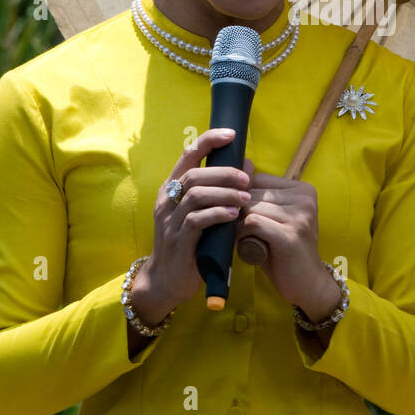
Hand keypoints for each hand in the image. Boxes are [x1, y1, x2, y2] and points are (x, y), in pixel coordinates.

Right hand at [139, 128, 253, 310]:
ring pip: (196, 194)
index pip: (188, 154)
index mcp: (172, 187)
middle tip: (246, 179)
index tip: (232, 134)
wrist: (167, 280)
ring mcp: (170, 220)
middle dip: (224, 172)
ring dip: (224, 193)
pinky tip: (233, 215)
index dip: (209, 140)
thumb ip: (218, 190)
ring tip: (245, 198)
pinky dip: (217, 214)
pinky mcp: (178, 240)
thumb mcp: (201, 212)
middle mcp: (167, 200)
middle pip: (195, 173)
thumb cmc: (190, 242)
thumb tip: (247, 166)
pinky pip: (196, 220)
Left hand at [236, 157, 326, 306]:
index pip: (259, 180)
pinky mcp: (290, 235)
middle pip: (253, 193)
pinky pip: (252, 223)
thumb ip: (260, 198)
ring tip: (250, 240)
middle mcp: (305, 199)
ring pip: (250, 208)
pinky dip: (243, 235)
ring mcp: (300, 216)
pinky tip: (250, 246)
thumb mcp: (276, 218)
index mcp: (304, 190)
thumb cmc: (285, 250)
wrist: (307, 284)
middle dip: (241, 213)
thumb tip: (240, 168)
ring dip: (241, 226)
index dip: (245, 199)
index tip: (247, 218)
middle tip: (246, 233)